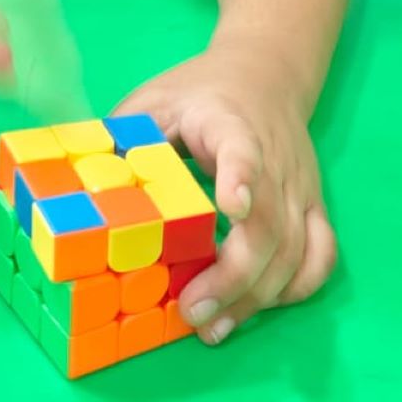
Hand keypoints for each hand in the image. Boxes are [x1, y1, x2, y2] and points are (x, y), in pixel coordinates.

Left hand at [114, 40, 336, 343]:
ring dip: (257, 297)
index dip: (241, 179)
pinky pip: (320, 255)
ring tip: (214, 328)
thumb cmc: (197, 92)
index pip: (243, 151)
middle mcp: (275, 159)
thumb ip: (121, 138)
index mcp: (229, 124)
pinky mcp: (313, 205)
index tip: (233, 209)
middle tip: (192, 311)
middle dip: (233, 276)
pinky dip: (293, 289)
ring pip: (296, 250)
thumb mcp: (152, 101)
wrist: (265, 72)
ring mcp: (300, 186)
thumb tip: (81, 180)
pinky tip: (256, 308)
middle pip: (271, 223)